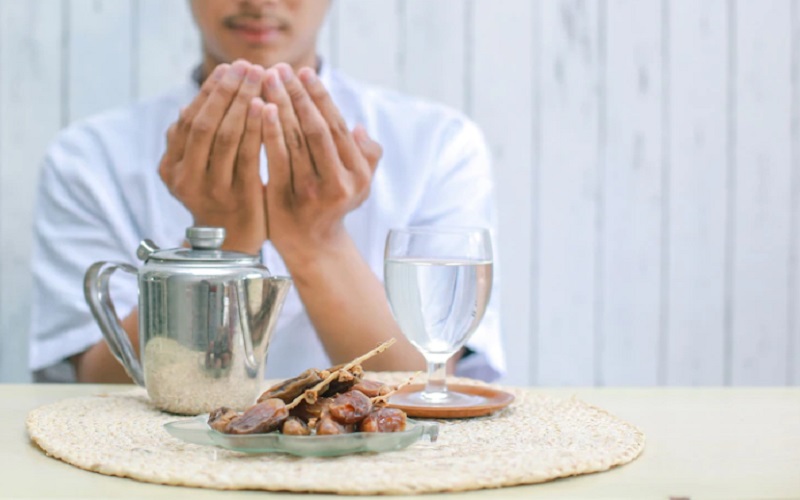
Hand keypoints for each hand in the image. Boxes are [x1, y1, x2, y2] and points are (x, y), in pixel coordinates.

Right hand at [158, 60, 266, 253]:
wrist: (234, 246)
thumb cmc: (219, 200)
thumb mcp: (196, 172)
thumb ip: (192, 144)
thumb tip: (188, 105)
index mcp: (172, 168)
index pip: (188, 121)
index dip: (209, 92)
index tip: (228, 68)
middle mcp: (187, 179)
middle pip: (205, 125)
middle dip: (226, 91)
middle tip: (246, 66)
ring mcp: (213, 190)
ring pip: (225, 137)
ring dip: (242, 103)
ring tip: (259, 78)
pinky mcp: (240, 198)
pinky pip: (248, 156)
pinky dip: (256, 129)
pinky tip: (267, 108)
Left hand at [260, 63, 381, 262]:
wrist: (313, 246)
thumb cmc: (333, 205)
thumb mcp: (360, 184)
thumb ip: (367, 155)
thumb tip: (358, 128)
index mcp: (358, 173)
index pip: (337, 126)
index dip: (321, 97)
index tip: (305, 72)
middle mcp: (338, 183)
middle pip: (316, 129)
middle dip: (297, 95)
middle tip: (280, 69)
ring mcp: (311, 193)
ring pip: (295, 140)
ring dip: (280, 106)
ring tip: (266, 81)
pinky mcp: (286, 200)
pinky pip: (276, 158)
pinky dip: (268, 131)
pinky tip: (259, 109)